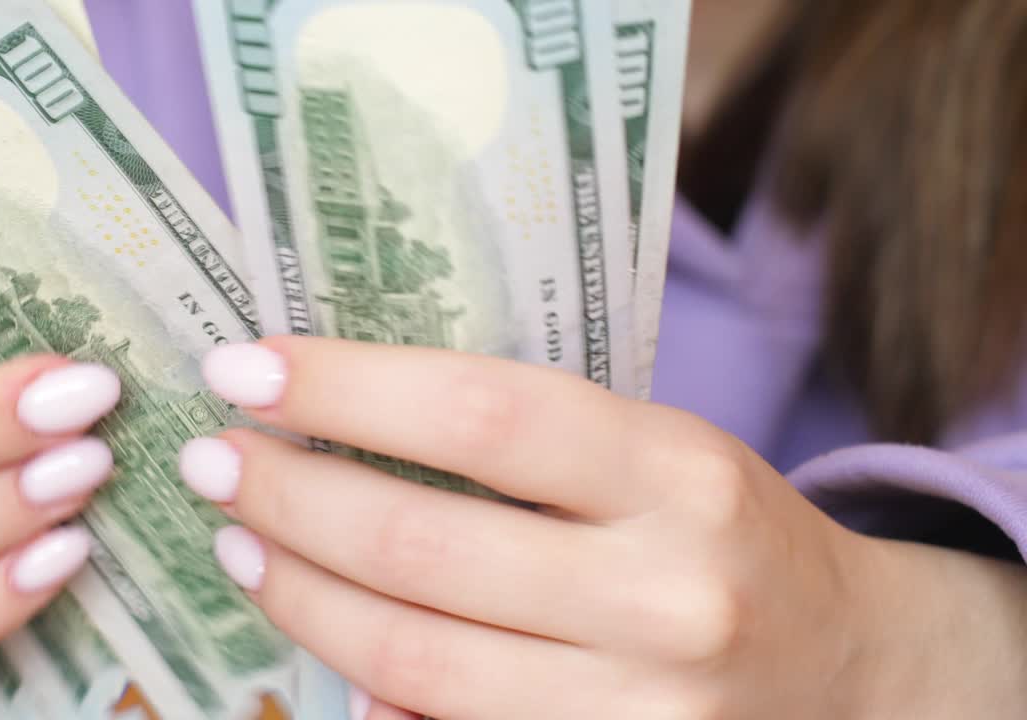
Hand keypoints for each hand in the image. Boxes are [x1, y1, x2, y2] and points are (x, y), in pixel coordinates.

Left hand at [176, 337, 995, 719]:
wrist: (850, 670)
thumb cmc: (724, 535)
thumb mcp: (659, 456)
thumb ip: (527, 448)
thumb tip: (342, 442)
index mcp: (680, 472)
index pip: (482, 415)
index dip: (345, 388)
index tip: (244, 365)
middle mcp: (666, 592)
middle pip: (421, 543)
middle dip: (287, 496)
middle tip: (212, 460)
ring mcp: (642, 708)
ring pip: (413, 659)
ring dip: (300, 597)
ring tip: (239, 545)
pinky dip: (367, 692)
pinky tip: (321, 646)